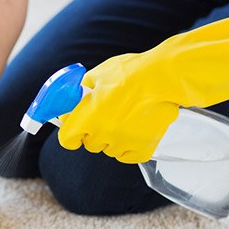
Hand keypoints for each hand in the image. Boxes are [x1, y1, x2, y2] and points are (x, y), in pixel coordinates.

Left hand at [58, 15, 228, 162]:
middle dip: (93, 132)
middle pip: (89, 144)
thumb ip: (79, 92)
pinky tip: (134, 130)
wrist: (162, 77)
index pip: (67, 140)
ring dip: (112, 138)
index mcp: (87, 117)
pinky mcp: (142, 149)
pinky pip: (127, 156)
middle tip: (105, 116)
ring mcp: (122, 143)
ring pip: (109, 149)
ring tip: (124, 118)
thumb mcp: (97, 75)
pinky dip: (128, 146)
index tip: (75, 128)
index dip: (70, 133)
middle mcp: (102, 134)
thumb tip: (69, 102)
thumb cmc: (130, 73)